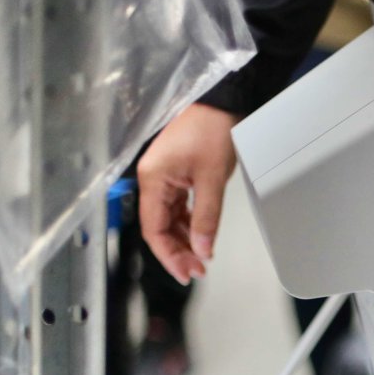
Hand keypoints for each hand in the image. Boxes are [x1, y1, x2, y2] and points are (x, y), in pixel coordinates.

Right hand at [137, 103, 238, 283]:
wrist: (221, 101)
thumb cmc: (213, 130)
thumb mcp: (212, 179)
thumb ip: (205, 218)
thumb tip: (202, 249)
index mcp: (153, 180)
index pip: (154, 229)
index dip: (169, 255)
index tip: (187, 273)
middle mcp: (152, 179)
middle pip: (158, 226)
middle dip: (177, 251)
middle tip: (198, 270)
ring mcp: (163, 176)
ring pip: (168, 218)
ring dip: (183, 239)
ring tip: (201, 257)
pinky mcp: (174, 173)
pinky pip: (176, 205)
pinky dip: (187, 222)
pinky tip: (200, 235)